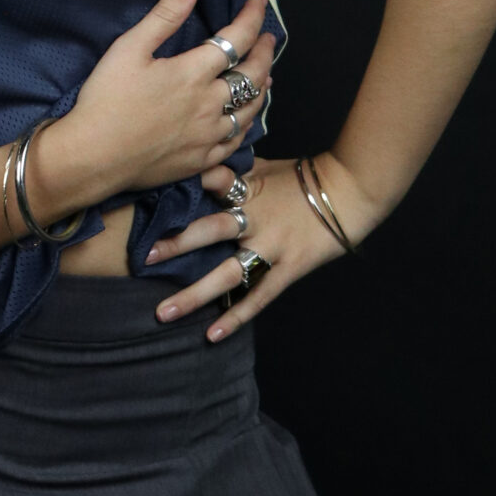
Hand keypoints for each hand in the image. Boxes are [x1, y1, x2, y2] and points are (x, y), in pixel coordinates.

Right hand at [46, 0, 275, 210]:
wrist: (94, 157)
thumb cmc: (106, 100)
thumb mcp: (128, 48)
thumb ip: (164, 16)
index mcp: (194, 73)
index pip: (237, 39)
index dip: (252, 16)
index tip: (259, 0)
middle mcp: (210, 104)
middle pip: (253, 75)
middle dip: (265, 52)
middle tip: (268, 38)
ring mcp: (209, 135)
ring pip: (251, 110)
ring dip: (262, 89)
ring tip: (265, 76)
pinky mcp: (201, 160)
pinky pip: (236, 141)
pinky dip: (247, 125)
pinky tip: (244, 120)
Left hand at [146, 148, 375, 339]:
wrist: (351, 191)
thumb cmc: (304, 177)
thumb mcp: (264, 166)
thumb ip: (231, 169)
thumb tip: (199, 160)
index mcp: (246, 188)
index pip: (209, 183)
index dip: (181, 187)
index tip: (147, 196)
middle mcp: (253, 218)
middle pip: (209, 230)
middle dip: (176, 244)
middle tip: (144, 258)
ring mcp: (271, 246)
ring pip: (227, 273)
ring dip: (194, 294)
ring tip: (163, 313)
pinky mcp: (288, 268)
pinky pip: (258, 296)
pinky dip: (235, 316)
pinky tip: (210, 335)